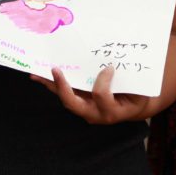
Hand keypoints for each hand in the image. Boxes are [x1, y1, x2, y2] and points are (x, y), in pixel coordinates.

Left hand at [32, 66, 149, 124]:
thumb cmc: (138, 95)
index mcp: (111, 112)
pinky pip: (64, 93)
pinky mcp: (79, 102)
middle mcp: (94, 114)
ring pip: (65, 98)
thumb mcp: (139, 90)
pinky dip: (52, 84)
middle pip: (73, 103)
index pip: (100, 95)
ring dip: (50, 84)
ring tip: (36, 72)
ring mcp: (84, 109)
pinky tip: (39, 75)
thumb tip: (116, 60)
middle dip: (63, 87)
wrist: (133, 107)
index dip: (102, 80)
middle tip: (56, 70)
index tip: (109, 67)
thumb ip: (129, 79)